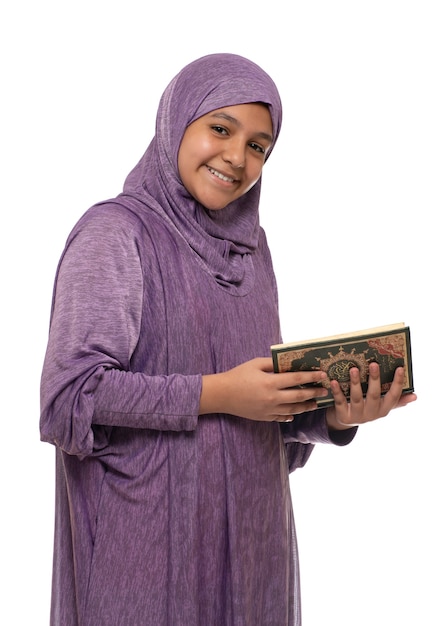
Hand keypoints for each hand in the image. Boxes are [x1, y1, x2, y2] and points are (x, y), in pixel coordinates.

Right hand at [200, 357, 329, 421]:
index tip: (323, 374)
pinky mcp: (264, 417)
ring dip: (306, 406)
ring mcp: (269, 410)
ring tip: (315, 403)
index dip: (311, 376)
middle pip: (299, 396)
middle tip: (325, 390)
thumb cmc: (238, 375)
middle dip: (314, 392)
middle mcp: (272, 398)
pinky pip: (282, 417)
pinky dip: (291, 415)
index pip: (297, 378)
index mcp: (270, 382)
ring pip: (293, 409)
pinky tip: (296, 412)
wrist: (222, 395)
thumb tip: (289, 363)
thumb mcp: (255, 364)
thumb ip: (273, 363)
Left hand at [326, 362, 416, 429]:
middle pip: (374, 395)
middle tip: (374, 364)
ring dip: (355, 383)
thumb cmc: (366, 407)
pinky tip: (334, 381)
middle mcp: (372, 414)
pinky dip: (337, 391)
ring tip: (354, 369)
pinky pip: (340, 402)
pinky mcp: (343, 416)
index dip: (397, 383)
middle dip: (374, 379)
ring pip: (357, 398)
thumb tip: (415, 396)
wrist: (345, 422)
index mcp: (383, 410)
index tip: (400, 368)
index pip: (393, 396)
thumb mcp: (381, 406)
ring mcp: (357, 416)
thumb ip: (396, 401)